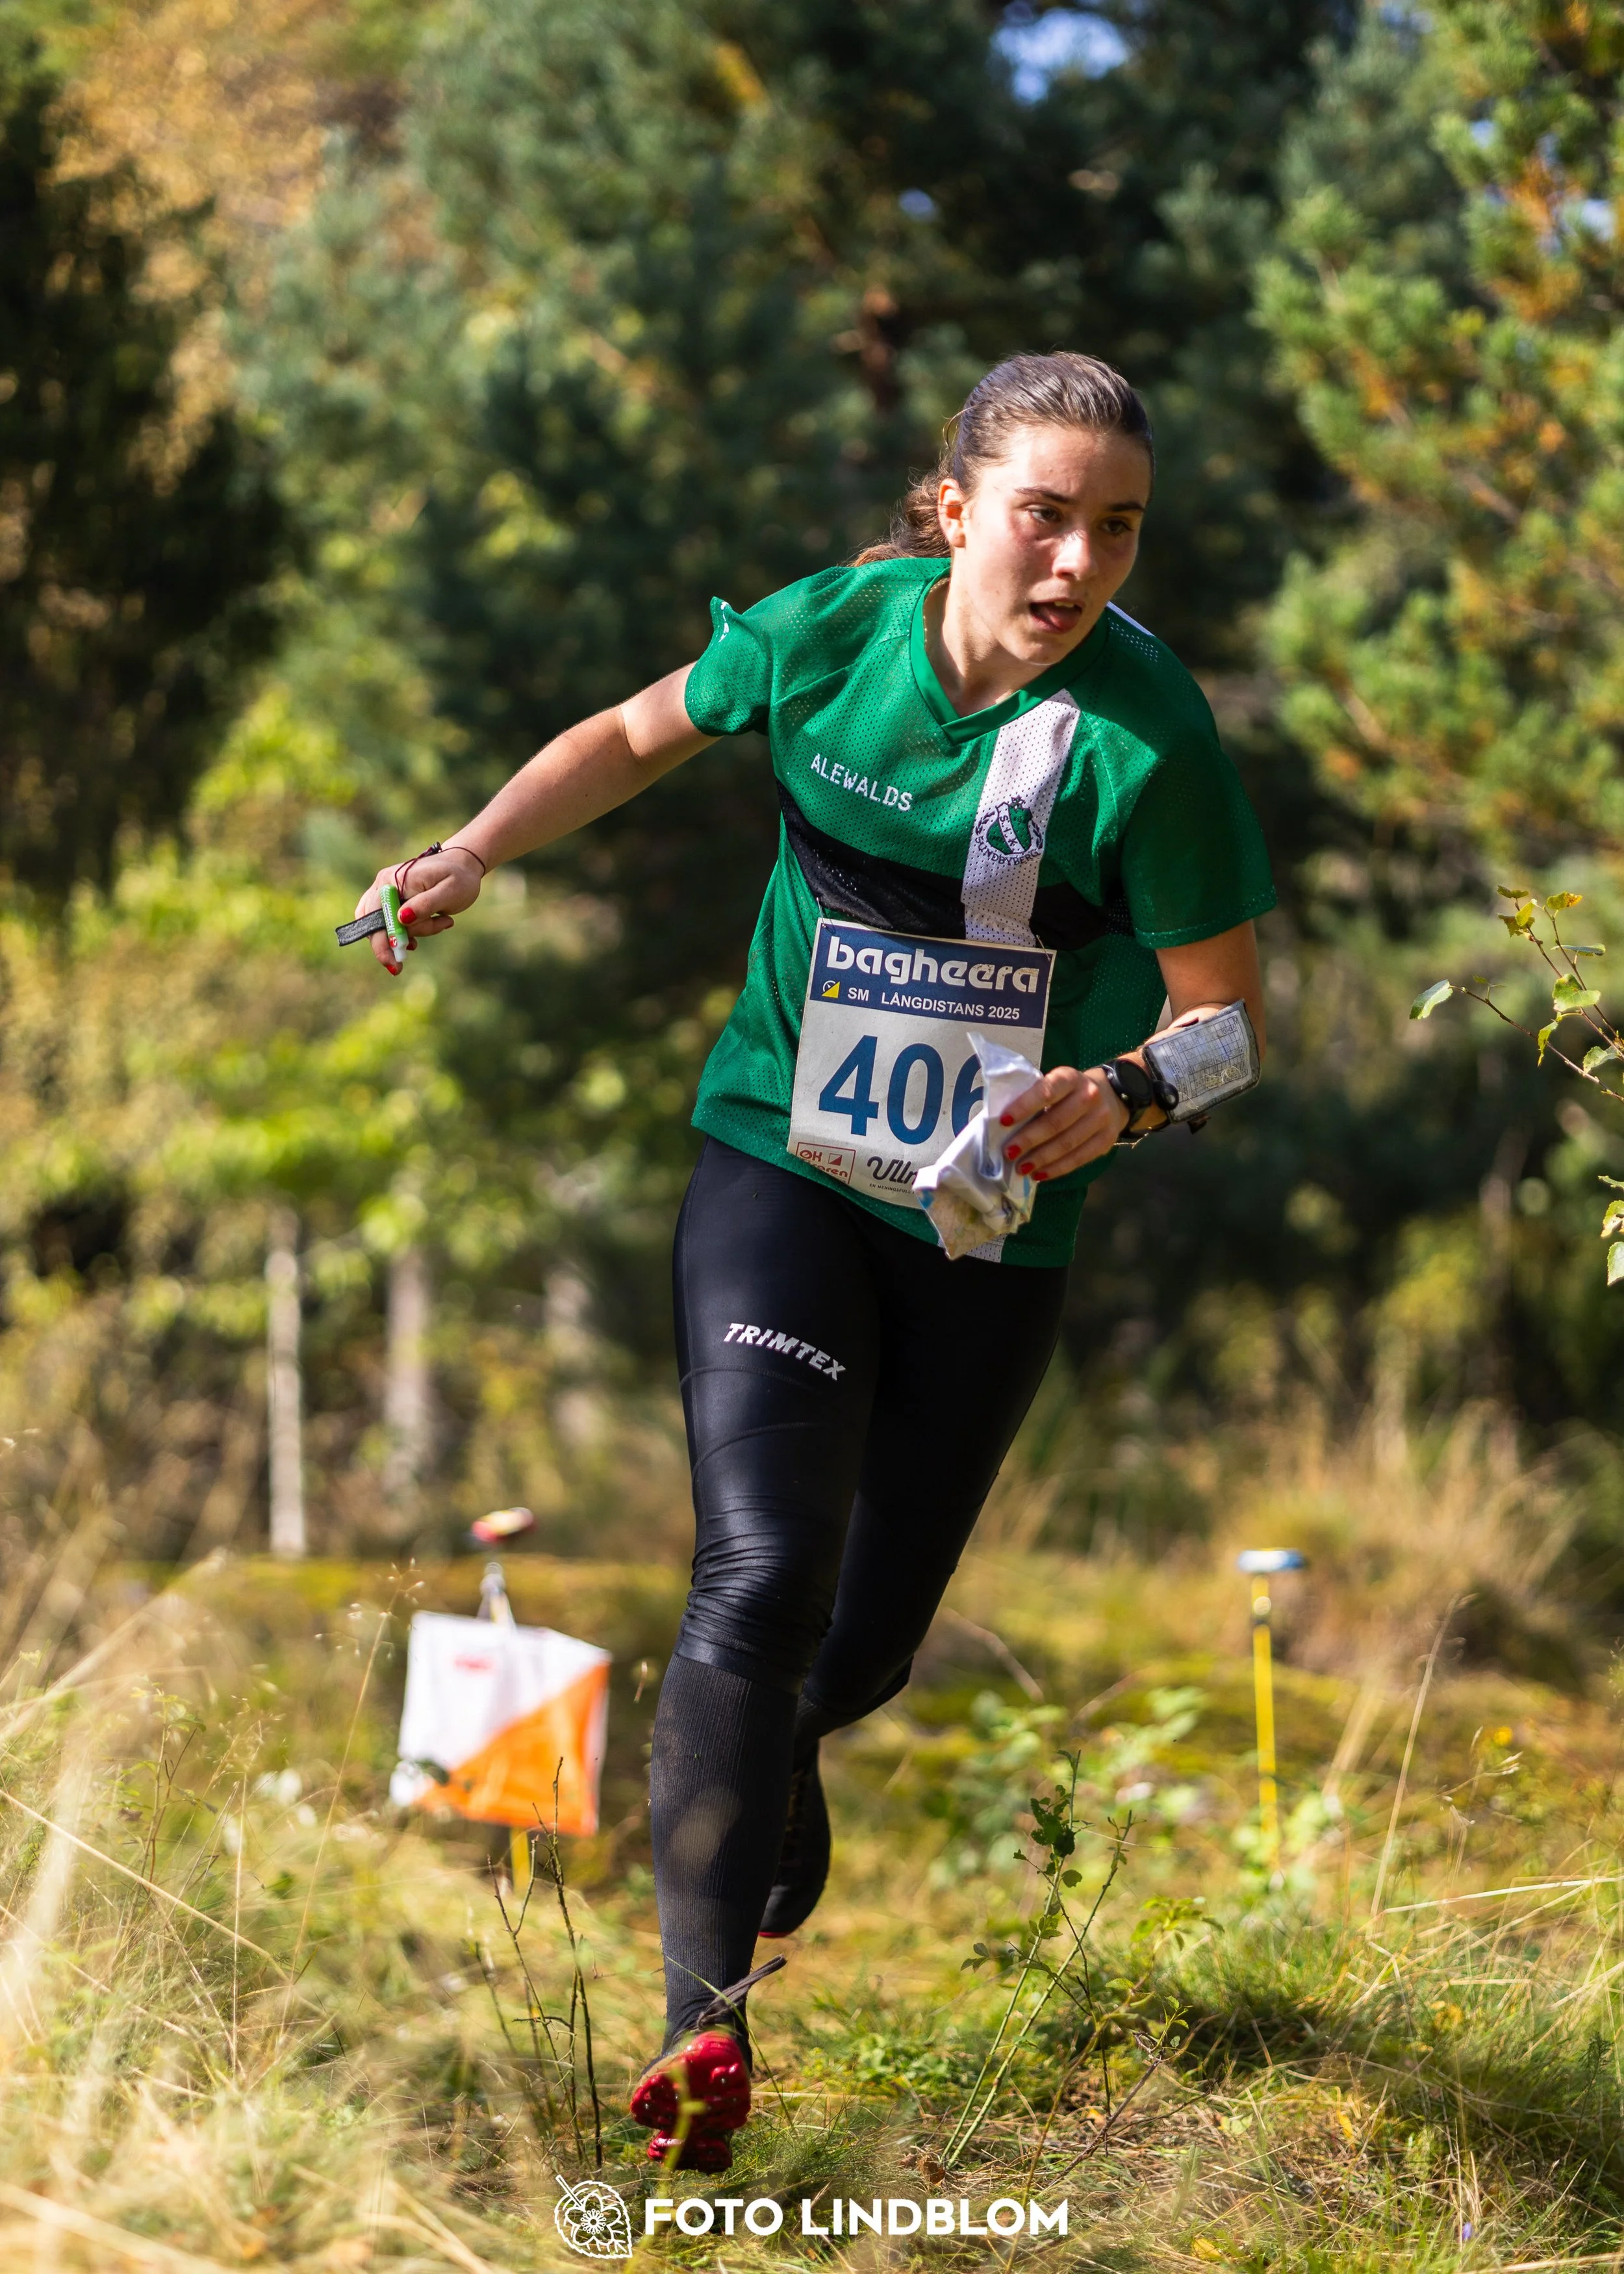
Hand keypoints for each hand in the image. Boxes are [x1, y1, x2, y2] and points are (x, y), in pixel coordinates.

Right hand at [355, 847, 485, 971]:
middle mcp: (383, 884)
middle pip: (375, 924)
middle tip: (406, 959)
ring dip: (410, 933)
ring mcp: (384, 890)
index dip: (383, 942)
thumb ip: (425, 905)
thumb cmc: (459, 878)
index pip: (377, 916)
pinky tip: (427, 926)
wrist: (462, 866)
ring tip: (440, 922)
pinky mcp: (390, 899)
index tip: (394, 963)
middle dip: (394, 943)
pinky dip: (406, 931)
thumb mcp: (449, 892)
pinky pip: (389, 922)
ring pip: (383, 926)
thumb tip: (401, 918)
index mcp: (394, 881)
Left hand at [998, 1064, 1133, 1180]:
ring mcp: (1101, 1119)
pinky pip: (1080, 1158)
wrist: (1113, 1095)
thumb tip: (1006, 1126)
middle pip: (1055, 1122)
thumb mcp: (1057, 1084)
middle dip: (1029, 1140)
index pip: (1046, 1091)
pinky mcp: (1107, 1140)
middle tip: (1008, 1153)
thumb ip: (1036, 1098)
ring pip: (1067, 1143)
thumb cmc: (1070, 1093)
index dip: (1024, 1106)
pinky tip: (1040, 1174)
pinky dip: (1057, 1168)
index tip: (1004, 1121)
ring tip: (1021, 1167)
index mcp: (1070, 1078)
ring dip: (1041, 1158)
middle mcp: (1089, 1096)